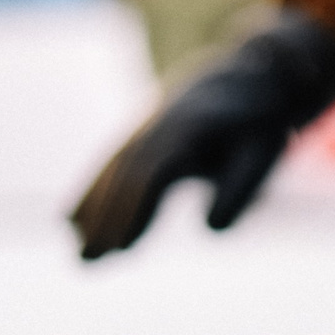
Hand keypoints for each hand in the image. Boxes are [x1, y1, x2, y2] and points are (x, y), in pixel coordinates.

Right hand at [70, 10, 334, 259]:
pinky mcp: (137, 134)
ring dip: (92, 211)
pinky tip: (71, 223)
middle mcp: (160, 124)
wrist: (243, 74)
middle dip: (106, 218)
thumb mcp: (263, 151)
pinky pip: (109, 164)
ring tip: (81, 254)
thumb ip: (241, 188)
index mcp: (193, 127)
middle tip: (88, 261)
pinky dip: (90, 192)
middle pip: (126, 175)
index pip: (155, 173)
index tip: (122, 247)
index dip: (136, 209)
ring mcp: (144, 126)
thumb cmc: (256, 122)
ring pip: (111, 170)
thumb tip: (210, 228)